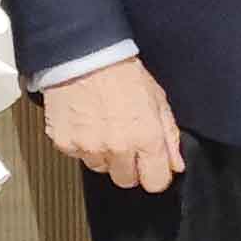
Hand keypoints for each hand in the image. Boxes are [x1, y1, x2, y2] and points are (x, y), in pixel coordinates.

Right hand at [45, 57, 186, 191]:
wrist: (84, 56)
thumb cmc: (123, 74)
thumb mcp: (157, 100)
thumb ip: (169, 136)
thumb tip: (176, 165)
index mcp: (145, 138)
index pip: (155, 183)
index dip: (154, 174)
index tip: (151, 165)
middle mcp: (118, 148)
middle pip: (125, 180)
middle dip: (128, 166)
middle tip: (125, 140)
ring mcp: (89, 148)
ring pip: (100, 168)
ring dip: (104, 154)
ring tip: (104, 126)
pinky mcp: (65, 143)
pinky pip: (77, 155)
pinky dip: (82, 144)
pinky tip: (86, 122)